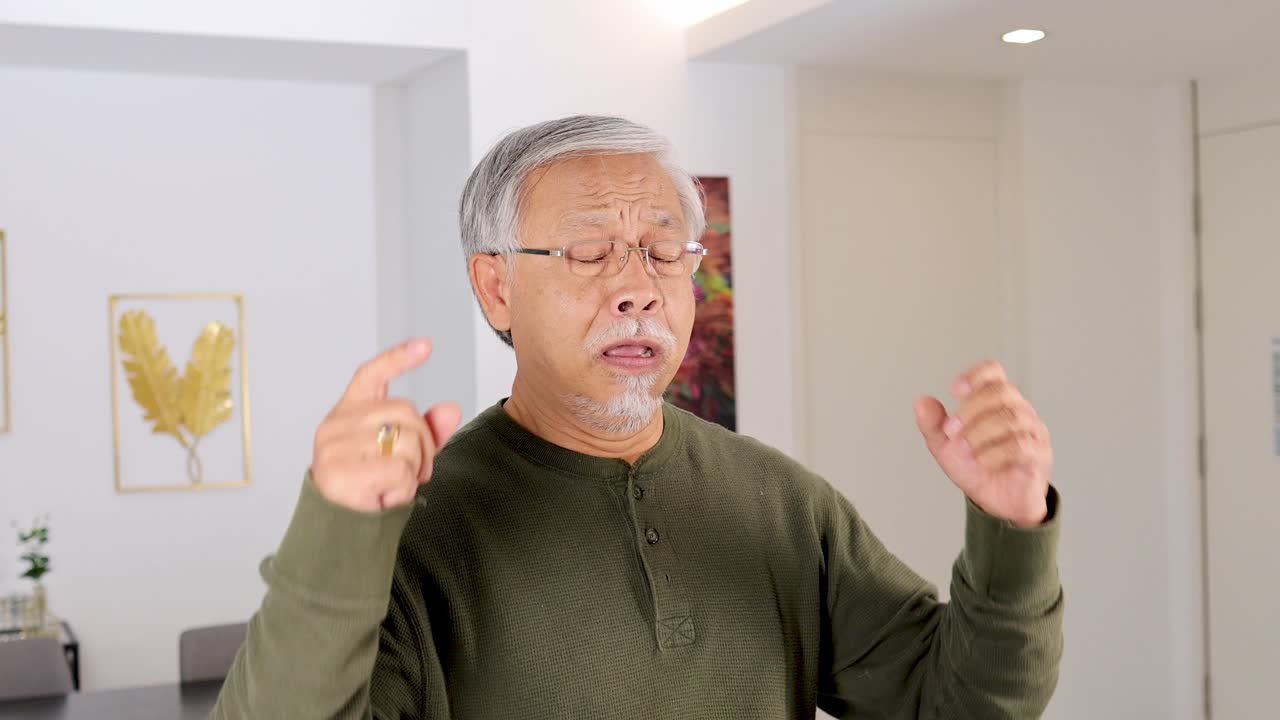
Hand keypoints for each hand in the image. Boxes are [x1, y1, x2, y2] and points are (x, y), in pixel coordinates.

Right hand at [311, 338, 461, 512]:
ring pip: (406, 442)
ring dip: (413, 470)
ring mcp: (335, 446)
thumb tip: (452, 408)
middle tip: (412, 471)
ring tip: (392, 485)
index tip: (425, 345)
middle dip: (423, 445)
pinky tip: (385, 496)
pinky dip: (403, 488)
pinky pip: (399, 469)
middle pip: (406, 413)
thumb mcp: (401, 455)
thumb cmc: (369, 486)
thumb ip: (427, 431)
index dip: (399, 358)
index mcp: (349, 412)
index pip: (372, 374)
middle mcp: (338, 423)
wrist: (339, 528)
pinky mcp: (340, 471)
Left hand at [914, 361, 1052, 527]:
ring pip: (1010, 418)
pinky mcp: (1039, 455)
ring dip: (979, 433)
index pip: (993, 372)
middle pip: (1001, 392)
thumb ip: (933, 424)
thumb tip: (921, 401)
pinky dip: (995, 453)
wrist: (996, 501)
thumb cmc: (975, 466)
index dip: (976, 375)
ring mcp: (1032, 431)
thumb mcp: (945, 446)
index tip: (954, 390)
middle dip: (970, 410)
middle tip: (950, 432)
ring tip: (964, 450)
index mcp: (996, 402)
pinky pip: (1021, 445)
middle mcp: (1018, 410)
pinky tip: (981, 461)